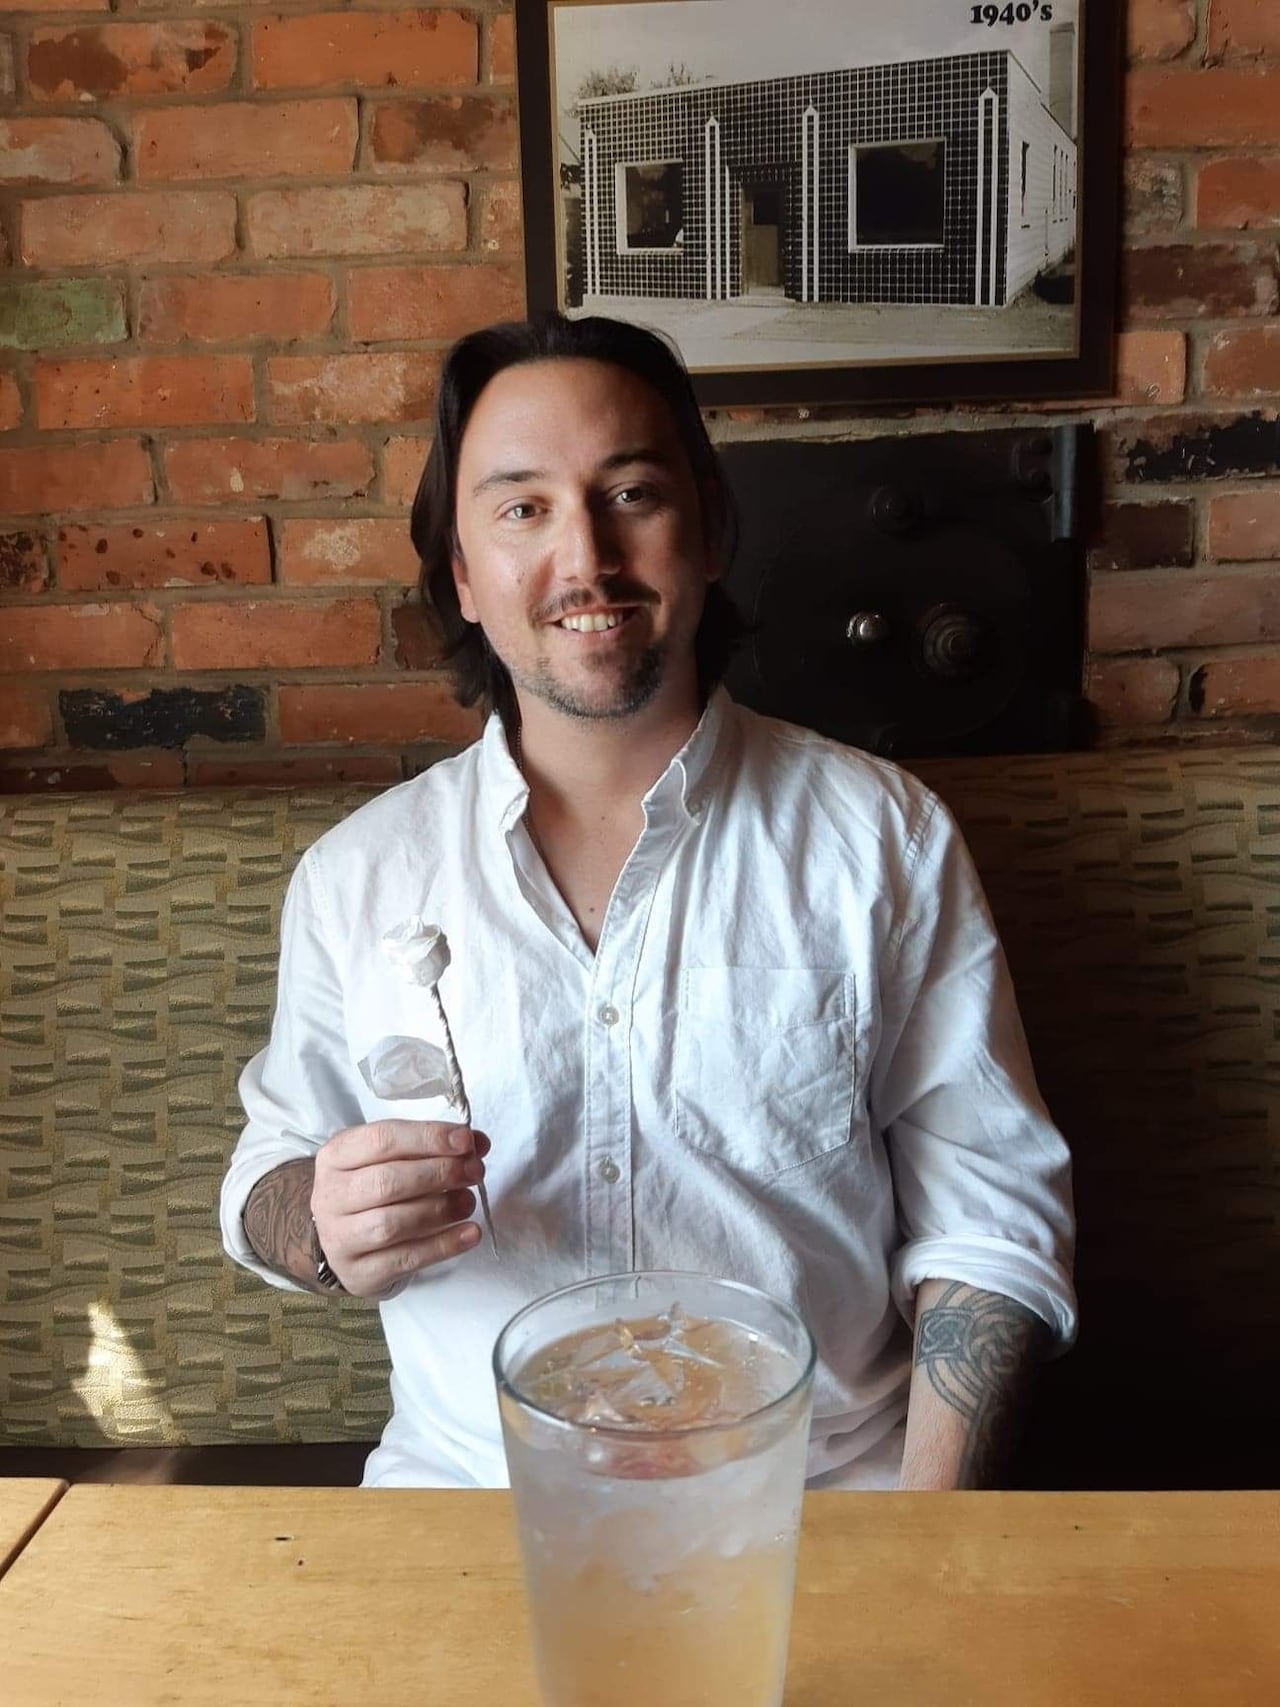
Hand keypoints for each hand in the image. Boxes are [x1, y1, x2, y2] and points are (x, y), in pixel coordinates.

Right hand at [310, 1119, 489, 1298]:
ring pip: (392, 1224)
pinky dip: (443, 1246)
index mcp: (336, 1156)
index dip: (429, 1138)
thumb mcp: (391, 1157)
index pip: (382, 1140)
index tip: (466, 1141)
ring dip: (441, 1210)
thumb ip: (430, 1147)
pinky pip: (405, 1259)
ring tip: (469, 1201)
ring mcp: (340, 1238)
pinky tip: (469, 1233)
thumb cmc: (371, 1190)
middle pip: (387, 1182)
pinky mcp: (359, 1272)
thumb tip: (475, 1144)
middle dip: (440, 1173)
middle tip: (475, 1171)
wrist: (340, 1238)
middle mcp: (331, 1196)